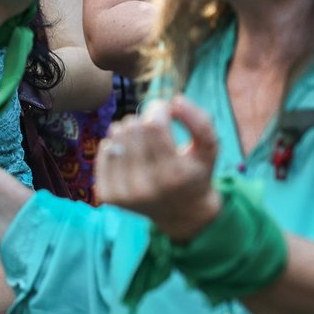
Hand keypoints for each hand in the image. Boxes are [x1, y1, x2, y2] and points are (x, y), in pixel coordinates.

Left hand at [96, 96, 222, 240]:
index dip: (158, 110)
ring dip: (129, 131)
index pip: (153, 125)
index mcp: (174, 174)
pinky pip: (104, 151)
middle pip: (132, 128)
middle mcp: (147, 187)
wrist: (182, 213)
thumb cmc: (195, 173)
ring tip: (143, 141)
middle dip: (144, 121)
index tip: (166, 113)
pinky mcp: (108, 195)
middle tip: (155, 131)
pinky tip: (129, 153)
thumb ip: (200, 121)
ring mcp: (124, 193)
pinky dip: (115, 145)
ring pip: (115, 137)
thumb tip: (175, 100)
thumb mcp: (209, 148)